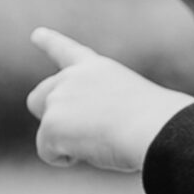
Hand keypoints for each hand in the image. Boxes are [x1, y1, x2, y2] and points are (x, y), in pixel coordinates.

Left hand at [26, 28, 191, 173]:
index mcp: (96, 68)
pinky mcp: (50, 124)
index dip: (50, 43)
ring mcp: (59, 99)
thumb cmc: (156, 123)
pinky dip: (65, 159)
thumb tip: (89, 134)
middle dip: (49, 118)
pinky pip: (48, 153)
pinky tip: (92, 151)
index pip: (67, 51)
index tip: (36, 34)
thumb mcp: (130, 104)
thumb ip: (102, 108)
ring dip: (67, 142)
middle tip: (78, 135)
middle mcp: (72, 78)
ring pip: (46, 131)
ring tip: (101, 142)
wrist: (155, 128)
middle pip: (38, 98)